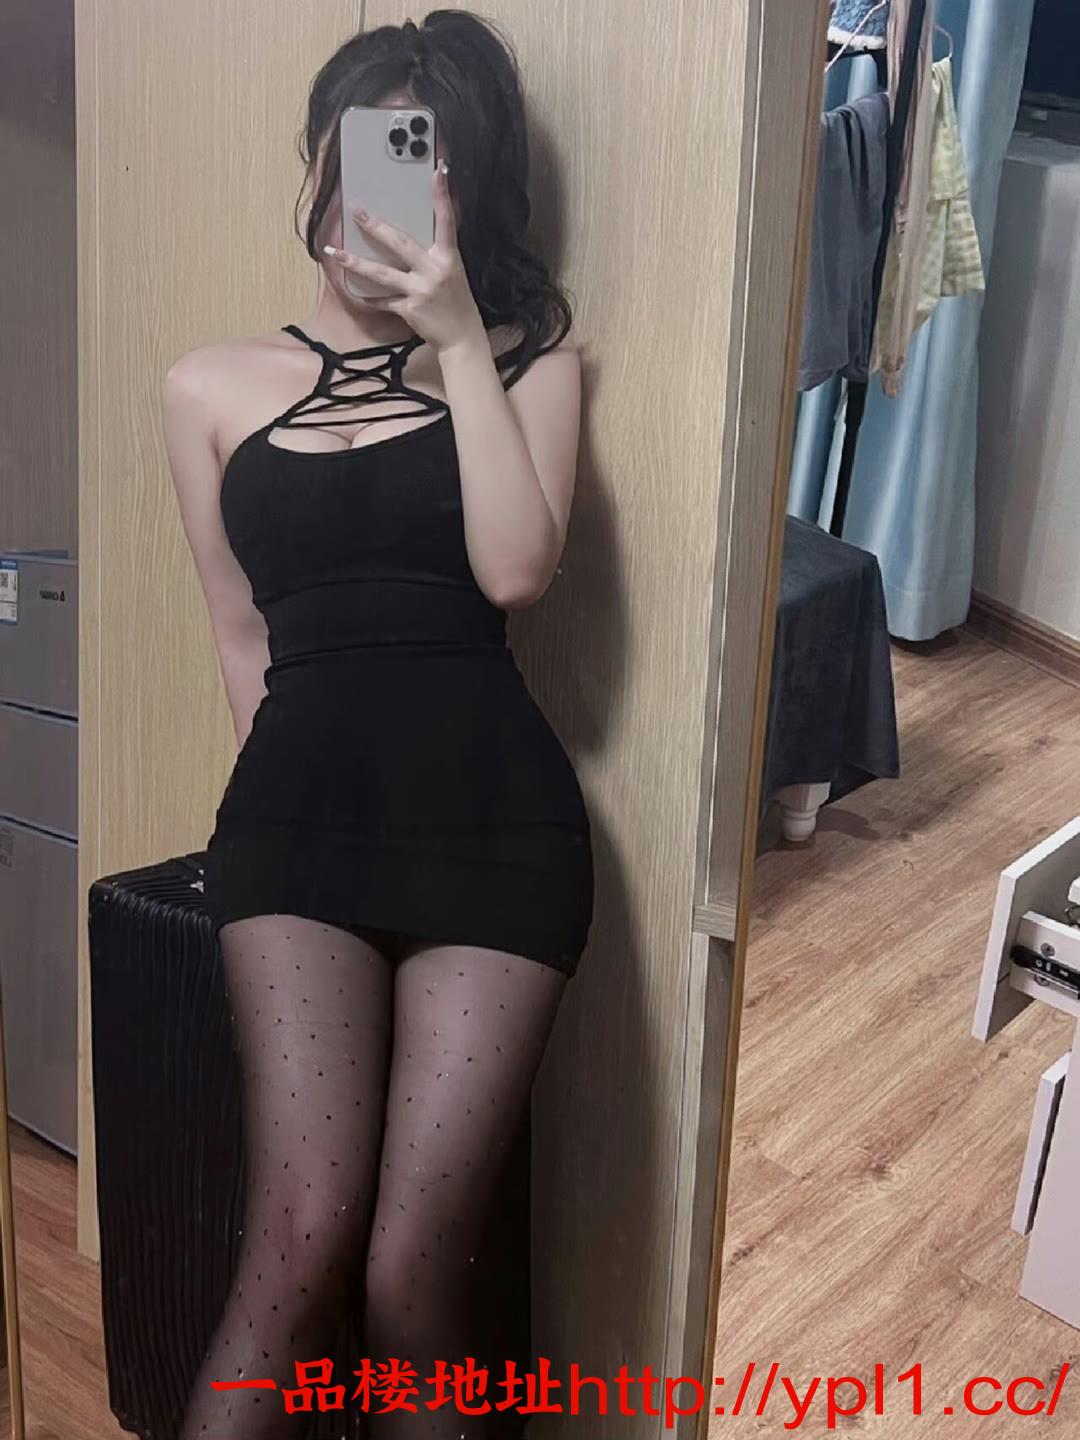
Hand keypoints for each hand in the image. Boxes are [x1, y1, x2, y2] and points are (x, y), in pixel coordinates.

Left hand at [324, 163, 485, 356]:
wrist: (462, 338)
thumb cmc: (457, 303)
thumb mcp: (452, 272)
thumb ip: (435, 254)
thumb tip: (409, 237)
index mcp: (448, 258)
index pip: (447, 220)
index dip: (442, 195)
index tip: (439, 170)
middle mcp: (434, 271)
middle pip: (400, 243)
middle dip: (376, 227)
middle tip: (356, 211)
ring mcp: (420, 291)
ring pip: (382, 273)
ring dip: (356, 262)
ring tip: (336, 252)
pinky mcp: (409, 309)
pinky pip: (383, 300)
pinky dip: (369, 297)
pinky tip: (355, 290)